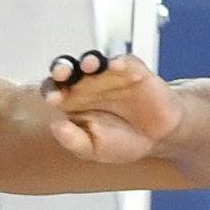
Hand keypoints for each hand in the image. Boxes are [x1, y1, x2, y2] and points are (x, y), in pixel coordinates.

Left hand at [40, 50, 184, 169]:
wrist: (158, 138)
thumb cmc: (122, 141)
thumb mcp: (94, 149)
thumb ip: (74, 141)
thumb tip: (56, 127)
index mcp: (71, 101)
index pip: (54, 89)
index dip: (51, 91)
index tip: (54, 99)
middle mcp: (86, 84)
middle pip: (69, 69)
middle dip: (63, 67)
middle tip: (62, 72)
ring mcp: (108, 74)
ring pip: (94, 60)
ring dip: (89, 60)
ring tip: (89, 65)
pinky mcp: (131, 69)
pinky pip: (123, 62)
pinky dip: (119, 62)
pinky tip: (116, 66)